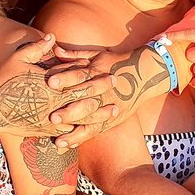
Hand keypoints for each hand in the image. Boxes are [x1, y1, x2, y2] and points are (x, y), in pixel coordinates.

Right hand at [0, 34, 114, 142]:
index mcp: (51, 83)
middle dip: (102, 92)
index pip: (79, 79)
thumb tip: (53, 36)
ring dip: (100, 115)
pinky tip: (94, 131)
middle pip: (86, 97)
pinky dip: (83, 132)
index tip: (110, 73)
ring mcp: (51, 119)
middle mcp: (54, 102)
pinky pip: (69, 133)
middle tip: (117, 88)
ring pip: (82, 118)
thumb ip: (38, 48)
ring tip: (115, 112)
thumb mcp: (19, 58)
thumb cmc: (3, 80)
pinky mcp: (46, 131)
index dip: (96, 76)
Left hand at [48, 41, 177, 147]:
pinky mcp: (111, 119)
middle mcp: (101, 91)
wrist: (144, 74)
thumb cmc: (114, 63)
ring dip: (74, 131)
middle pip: (84, 101)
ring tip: (59, 140)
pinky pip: (96, 130)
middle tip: (52, 118)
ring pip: (89, 120)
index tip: (50, 82)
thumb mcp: (96, 55)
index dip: (65, 78)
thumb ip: (74, 55)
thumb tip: (54, 49)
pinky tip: (68, 145)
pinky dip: (81, 138)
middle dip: (69, 110)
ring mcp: (107, 106)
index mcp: (96, 72)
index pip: (79, 75)